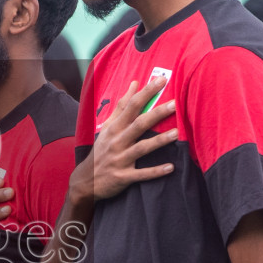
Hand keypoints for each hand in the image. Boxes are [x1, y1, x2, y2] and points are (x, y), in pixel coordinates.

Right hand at [71, 77, 177, 204]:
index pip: (131, 106)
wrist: (85, 182)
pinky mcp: (123, 177)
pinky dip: (156, 172)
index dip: (146, 93)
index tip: (162, 81)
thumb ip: (122, 105)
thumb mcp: (108, 127)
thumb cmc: (101, 151)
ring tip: (176, 133)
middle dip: (156, 114)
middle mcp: (117, 142)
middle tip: (174, 104)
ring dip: (159, 141)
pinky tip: (171, 167)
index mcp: (114, 128)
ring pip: (141, 148)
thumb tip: (135, 84)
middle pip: (138, 124)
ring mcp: (120, 160)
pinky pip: (142, 174)